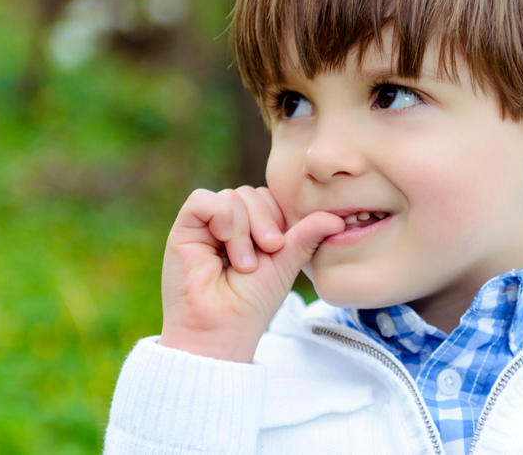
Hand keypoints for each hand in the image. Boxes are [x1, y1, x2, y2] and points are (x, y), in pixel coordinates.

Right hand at [159, 186, 343, 361]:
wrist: (222, 328)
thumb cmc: (251, 303)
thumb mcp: (285, 264)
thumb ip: (307, 236)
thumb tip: (337, 218)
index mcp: (252, 229)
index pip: (269, 198)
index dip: (278, 217)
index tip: (280, 248)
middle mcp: (228, 224)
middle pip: (251, 193)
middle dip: (264, 221)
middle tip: (268, 251)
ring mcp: (205, 226)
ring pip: (232, 197)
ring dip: (243, 230)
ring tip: (242, 263)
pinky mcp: (184, 229)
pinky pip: (202, 200)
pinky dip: (220, 215)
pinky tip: (224, 238)